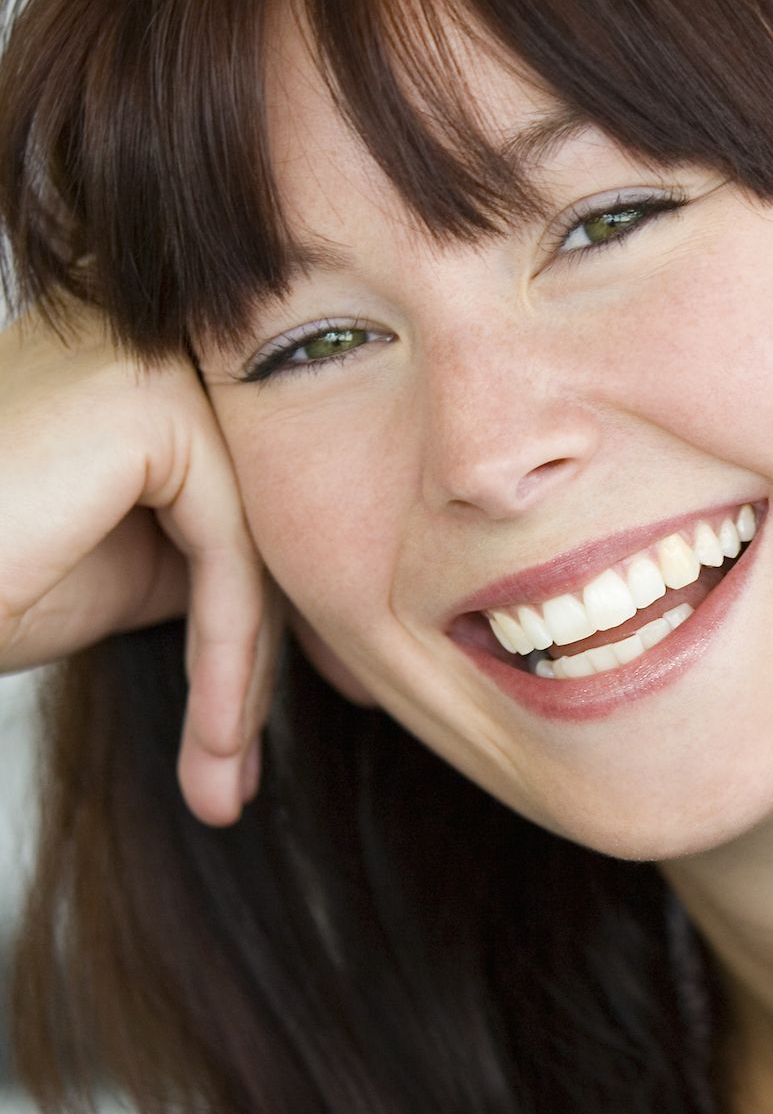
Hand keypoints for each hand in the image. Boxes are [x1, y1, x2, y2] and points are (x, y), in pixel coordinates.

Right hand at [0, 294, 283, 824]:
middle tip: (244, 775)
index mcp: (142, 354)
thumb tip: (316, 593)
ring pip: (257, 543)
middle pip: (264, 518)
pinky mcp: (152, 400)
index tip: (258, 729)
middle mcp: (153, 331)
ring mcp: (153, 350)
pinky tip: (210, 737)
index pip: (252, 498)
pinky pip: (231, 553)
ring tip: (219, 782)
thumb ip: (207, 546)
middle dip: (264, 661)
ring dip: (241, 683)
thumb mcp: (116, 562)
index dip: (273, 622)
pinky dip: (226, 660)